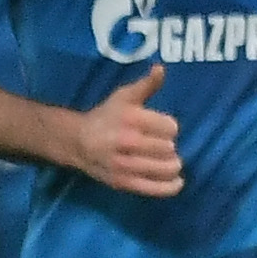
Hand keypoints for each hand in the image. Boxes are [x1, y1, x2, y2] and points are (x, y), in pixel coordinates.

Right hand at [62, 66, 182, 197]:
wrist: (78, 142)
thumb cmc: (106, 116)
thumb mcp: (124, 96)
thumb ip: (146, 85)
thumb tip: (161, 68)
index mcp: (130, 118)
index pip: (169, 127)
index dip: (170, 127)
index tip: (164, 128)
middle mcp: (127, 141)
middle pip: (169, 148)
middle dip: (170, 146)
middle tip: (163, 145)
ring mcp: (125, 165)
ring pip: (165, 168)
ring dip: (173, 165)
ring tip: (170, 161)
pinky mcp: (123, 183)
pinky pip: (154, 188)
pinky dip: (170, 186)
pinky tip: (178, 182)